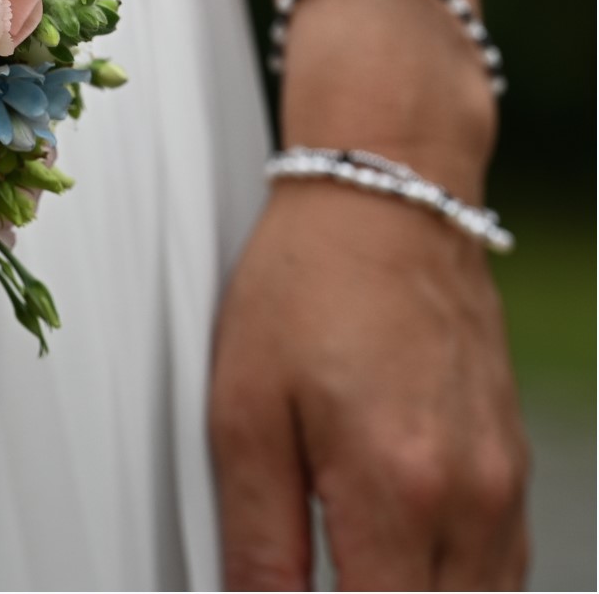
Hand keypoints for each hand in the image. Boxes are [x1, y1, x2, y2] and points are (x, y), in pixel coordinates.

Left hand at [210, 184, 528, 588]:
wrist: (385, 200)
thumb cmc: (308, 285)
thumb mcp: (243, 411)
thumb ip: (258, 537)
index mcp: (397, 487)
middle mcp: (470, 496)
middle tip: (318, 576)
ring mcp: (503, 483)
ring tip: (348, 567)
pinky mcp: (513, 466)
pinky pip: (498, 567)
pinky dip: (452, 584)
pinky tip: (396, 564)